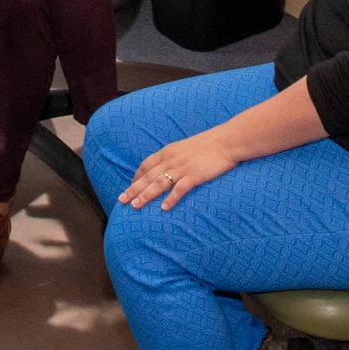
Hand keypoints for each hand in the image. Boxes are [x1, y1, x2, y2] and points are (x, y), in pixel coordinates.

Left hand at [119, 130, 239, 210]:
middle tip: (121, 200)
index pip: (146, 165)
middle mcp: (171, 159)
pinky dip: (171, 199)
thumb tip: (169, 166)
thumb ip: (175, 156)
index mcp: (168, 151)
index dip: (136, 177)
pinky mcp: (194, 175)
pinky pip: (180, 189)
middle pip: (148, 176)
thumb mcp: (186, 147)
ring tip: (135, 206)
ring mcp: (182, 167)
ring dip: (145, 195)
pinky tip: (164, 209)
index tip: (129, 187)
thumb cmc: (209, 144)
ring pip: (159, 183)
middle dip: (133, 189)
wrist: (228, 140)